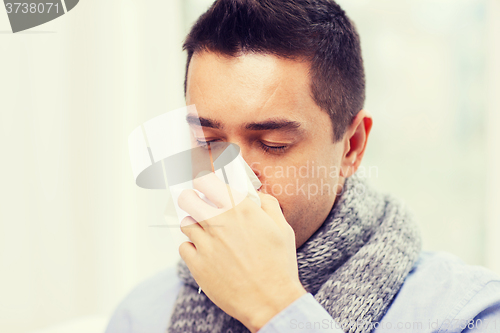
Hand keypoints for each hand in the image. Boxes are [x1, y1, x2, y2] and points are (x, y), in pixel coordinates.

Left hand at [178, 172, 306, 331]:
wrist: (270, 300)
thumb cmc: (278, 265)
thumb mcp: (282, 229)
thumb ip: (268, 205)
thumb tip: (256, 195)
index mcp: (241, 209)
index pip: (208, 181)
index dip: (204, 180)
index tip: (204, 183)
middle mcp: (220, 222)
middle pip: (189, 198)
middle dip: (191, 198)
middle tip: (197, 203)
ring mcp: (206, 243)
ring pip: (185, 223)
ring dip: (194, 224)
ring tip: (206, 232)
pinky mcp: (197, 264)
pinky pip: (184, 246)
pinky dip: (191, 247)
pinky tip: (204, 251)